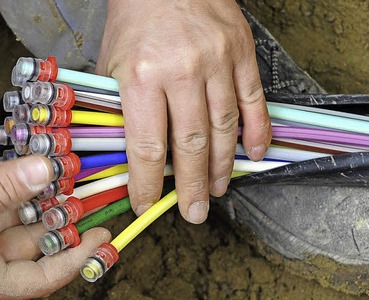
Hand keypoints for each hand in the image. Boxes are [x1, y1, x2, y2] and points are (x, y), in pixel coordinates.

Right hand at [0, 140, 110, 299]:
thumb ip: (1, 189)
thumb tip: (46, 169)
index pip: (43, 277)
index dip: (77, 257)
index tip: (102, 234)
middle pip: (30, 241)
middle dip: (53, 210)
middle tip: (78, 186)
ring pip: (8, 214)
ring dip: (22, 186)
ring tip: (41, 160)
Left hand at [97, 0, 271, 223]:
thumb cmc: (136, 16)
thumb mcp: (112, 61)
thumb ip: (119, 107)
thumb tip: (128, 152)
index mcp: (142, 76)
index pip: (147, 147)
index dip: (148, 184)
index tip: (148, 204)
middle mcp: (182, 72)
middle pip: (191, 145)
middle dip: (192, 186)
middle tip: (193, 212)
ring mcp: (217, 63)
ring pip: (223, 129)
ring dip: (223, 166)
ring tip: (217, 189)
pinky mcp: (241, 53)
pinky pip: (253, 101)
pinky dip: (256, 132)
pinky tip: (254, 154)